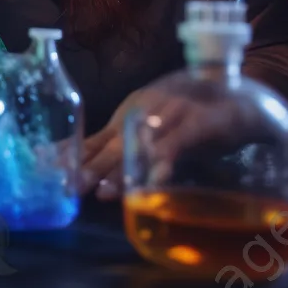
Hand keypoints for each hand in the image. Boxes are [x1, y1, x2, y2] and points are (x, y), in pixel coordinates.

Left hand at [81, 86, 254, 200]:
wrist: (236, 95)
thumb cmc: (188, 118)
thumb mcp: (151, 131)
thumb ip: (127, 151)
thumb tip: (96, 183)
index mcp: (128, 114)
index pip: (95, 138)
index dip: (73, 157)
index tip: (51, 173)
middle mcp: (142, 110)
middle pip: (112, 143)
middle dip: (90, 168)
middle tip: (72, 187)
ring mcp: (168, 113)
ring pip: (140, 144)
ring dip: (122, 170)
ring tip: (104, 192)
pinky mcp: (198, 122)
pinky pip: (177, 144)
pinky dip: (163, 163)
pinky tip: (153, 182)